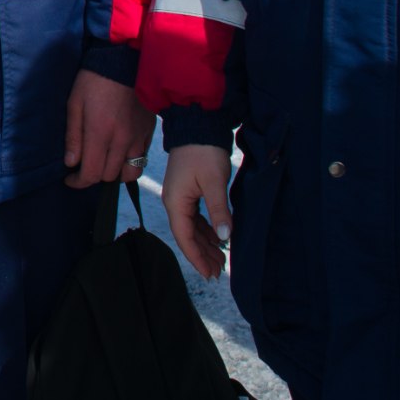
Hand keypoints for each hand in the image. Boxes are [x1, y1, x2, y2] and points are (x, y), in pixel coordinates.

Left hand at [63, 69, 151, 189]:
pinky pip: (142, 159)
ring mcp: (138, 138)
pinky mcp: (148, 133)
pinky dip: (129, 163)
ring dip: (114, 173)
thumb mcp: (74, 104)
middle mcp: (121, 141)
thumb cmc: (93, 81)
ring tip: (104, 163)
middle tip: (84, 165)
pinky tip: (119, 154)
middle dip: (93, 176)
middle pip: (108, 176)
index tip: (69, 178)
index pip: (91, 174)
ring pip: (129, 173)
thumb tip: (71, 164)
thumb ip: (73, 136)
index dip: (78, 182)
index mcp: (100, 133)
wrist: (125, 61)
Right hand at [163, 143, 233, 278]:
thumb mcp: (214, 182)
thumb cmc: (204, 152)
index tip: (211, 274)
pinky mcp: (187, 190)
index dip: (198, 257)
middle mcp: (174, 202)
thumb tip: (224, 238)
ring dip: (205, 243)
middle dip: (203, 254)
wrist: (197, 125)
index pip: (185, 237)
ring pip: (191, 227)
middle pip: (187, 235)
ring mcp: (179, 196)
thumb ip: (219, 211)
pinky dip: (205, 229)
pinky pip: (195, 217)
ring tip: (220, 258)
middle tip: (219, 271)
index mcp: (176, 202)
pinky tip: (216, 237)